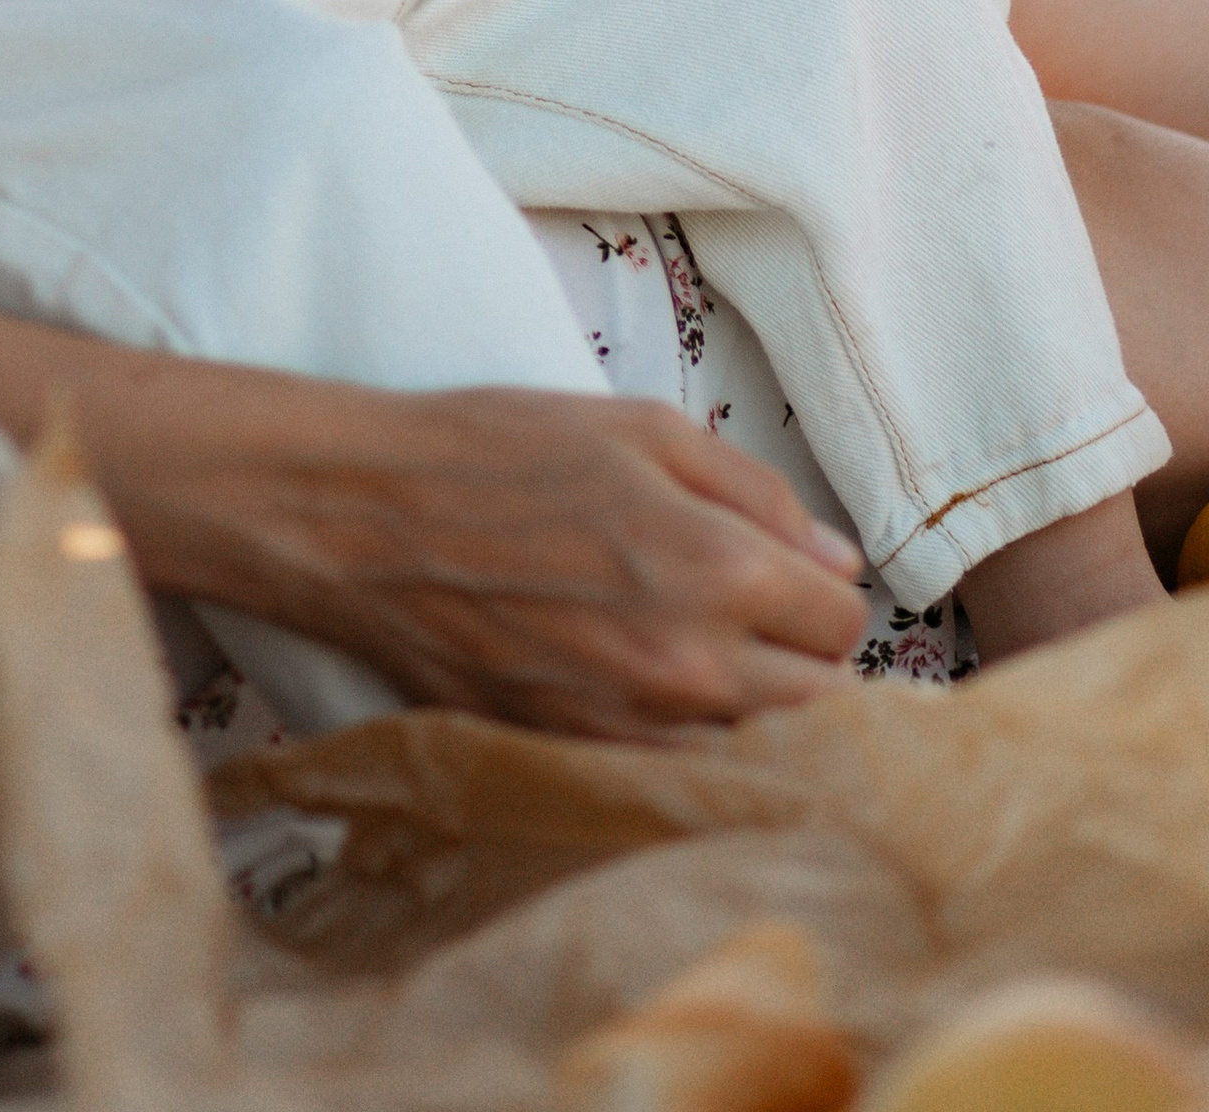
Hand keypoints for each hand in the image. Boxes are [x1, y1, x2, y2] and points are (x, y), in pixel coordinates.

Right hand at [131, 377, 866, 738]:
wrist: (366, 522)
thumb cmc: (499, 455)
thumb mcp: (643, 428)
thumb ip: (757, 492)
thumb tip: (834, 558)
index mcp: (717, 566)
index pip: (843, 620)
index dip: (824, 590)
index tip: (790, 573)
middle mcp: (689, 664)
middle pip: (821, 702)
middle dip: (806, 657)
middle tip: (759, 615)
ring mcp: (632, 727)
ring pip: (759, 755)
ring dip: (756, 713)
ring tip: (706, 655)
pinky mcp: (579, 759)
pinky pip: (681, 779)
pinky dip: (689, 748)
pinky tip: (653, 695)